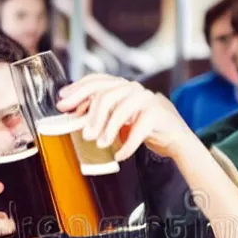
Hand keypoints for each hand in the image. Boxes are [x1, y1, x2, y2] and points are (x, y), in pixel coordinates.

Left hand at [56, 74, 192, 160]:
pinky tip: (119, 155)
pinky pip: (137, 130)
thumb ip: (101, 115)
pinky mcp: (156, 113)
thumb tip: (74, 117)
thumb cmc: (143, 128)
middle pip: (106, 95)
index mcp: (121, 87)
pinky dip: (127, 146)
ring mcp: (145, 99)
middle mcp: (132, 89)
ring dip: (108, 130)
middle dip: (91, 116)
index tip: (63, 103)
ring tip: (101, 144)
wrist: (174, 137)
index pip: (96, 81)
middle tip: (84, 135)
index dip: (78, 90)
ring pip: (121, 110)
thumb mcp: (118, 120)